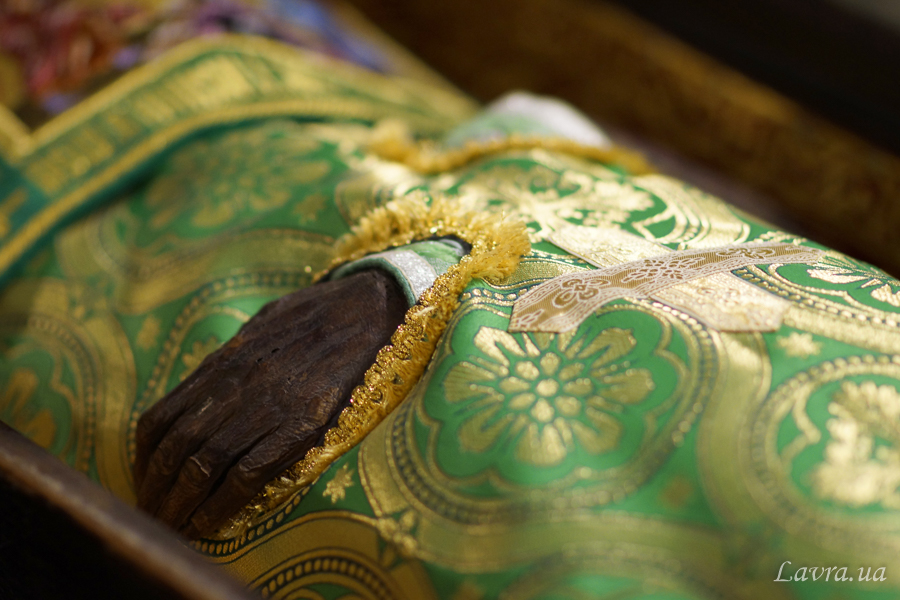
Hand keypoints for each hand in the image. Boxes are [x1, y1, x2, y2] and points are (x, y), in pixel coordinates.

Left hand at [133, 270, 407, 538]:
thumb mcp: (262, 325)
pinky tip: (212, 524)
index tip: (144, 482)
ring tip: (176, 531)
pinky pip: (248, 473)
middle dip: (157, 491)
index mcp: (223, 363)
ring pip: (204, 465)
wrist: (370, 306)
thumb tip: (210, 380)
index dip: (143, 459)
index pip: (160, 418)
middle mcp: (236, 386)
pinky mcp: (302, 425)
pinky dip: (222, 505)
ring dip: (182, 505)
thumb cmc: (319, 313)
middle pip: (176, 449)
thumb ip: (233, 356)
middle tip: (154, 519)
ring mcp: (268, 406)